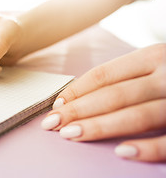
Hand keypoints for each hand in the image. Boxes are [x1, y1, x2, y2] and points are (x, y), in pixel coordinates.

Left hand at [41, 44, 165, 161]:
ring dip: (102, 126)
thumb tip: (82, 96)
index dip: (77, 91)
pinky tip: (122, 152)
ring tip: (72, 135)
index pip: (104, 74)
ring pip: (137, 113)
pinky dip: (150, 146)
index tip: (56, 106)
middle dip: (80, 110)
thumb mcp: (157, 63)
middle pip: (114, 94)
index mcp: (152, 56)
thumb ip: (128, 76)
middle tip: (52, 124)